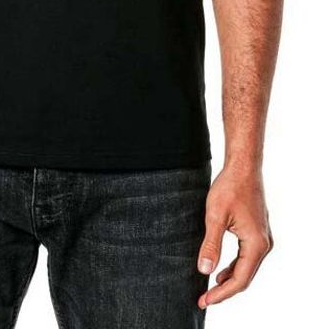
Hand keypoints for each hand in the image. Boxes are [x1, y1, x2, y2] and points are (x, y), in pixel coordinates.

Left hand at [196, 162, 273, 308]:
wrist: (243, 167)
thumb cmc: (230, 187)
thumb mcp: (215, 216)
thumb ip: (211, 245)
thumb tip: (204, 271)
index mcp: (256, 244)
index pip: (240, 279)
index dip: (221, 293)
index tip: (205, 300)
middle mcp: (264, 244)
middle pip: (245, 277)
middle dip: (224, 290)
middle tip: (204, 298)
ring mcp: (262, 238)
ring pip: (246, 268)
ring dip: (229, 279)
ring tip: (210, 289)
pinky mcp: (257, 232)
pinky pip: (247, 257)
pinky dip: (234, 267)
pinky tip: (221, 271)